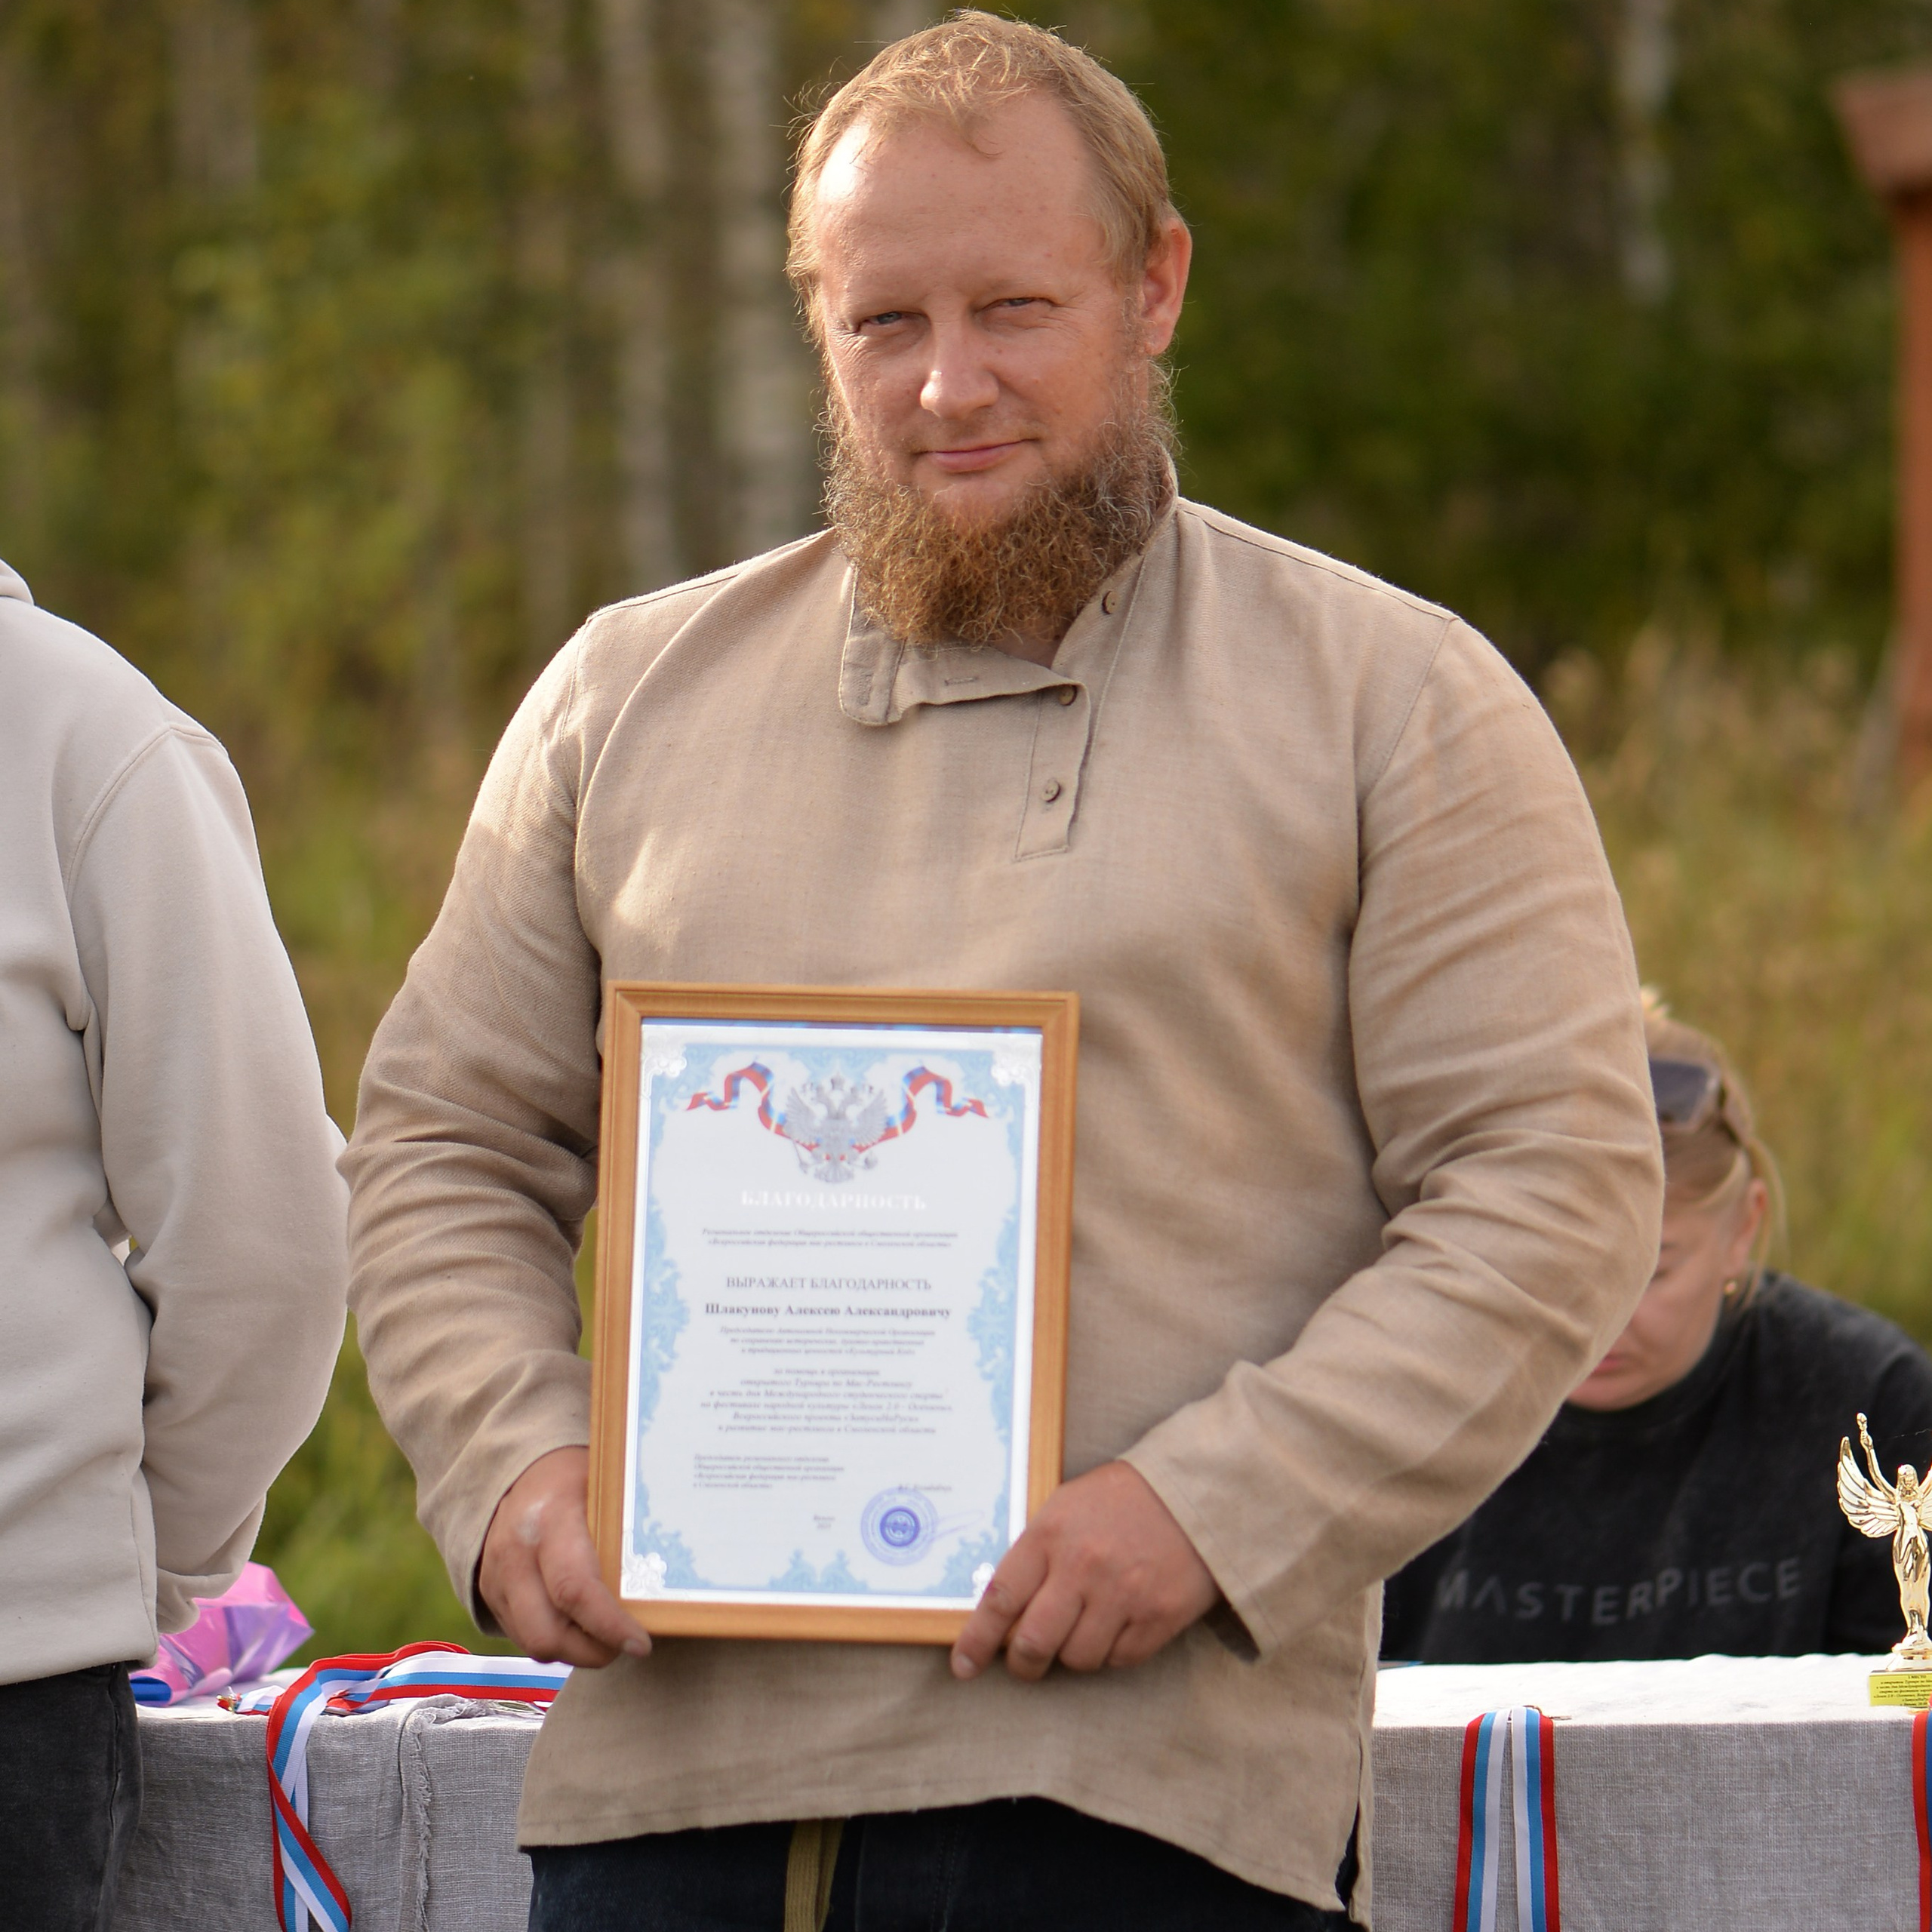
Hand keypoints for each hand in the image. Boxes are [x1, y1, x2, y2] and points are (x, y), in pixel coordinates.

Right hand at [476, 1446, 652, 1666]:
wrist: (518, 1470)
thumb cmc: (575, 1479)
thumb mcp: (605, 1489)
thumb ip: (625, 1532)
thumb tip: (667, 1581)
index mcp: (549, 1520)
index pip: (574, 1589)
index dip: (608, 1626)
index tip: (640, 1644)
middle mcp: (515, 1553)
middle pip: (546, 1632)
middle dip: (592, 1652)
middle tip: (624, 1644)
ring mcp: (495, 1578)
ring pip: (533, 1643)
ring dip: (574, 1651)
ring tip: (604, 1636)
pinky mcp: (489, 1594)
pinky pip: (521, 1637)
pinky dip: (555, 1641)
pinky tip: (578, 1625)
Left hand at [949, 1460, 1219, 1682]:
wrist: (1194, 1492)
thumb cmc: (1121, 1500)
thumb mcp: (1067, 1507)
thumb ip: (1036, 1553)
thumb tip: (1003, 1610)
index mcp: (1051, 1534)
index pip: (1001, 1598)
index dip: (976, 1640)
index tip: (962, 1666)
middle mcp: (1083, 1567)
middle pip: (1033, 1643)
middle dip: (1022, 1664)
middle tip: (1025, 1664)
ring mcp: (1123, 1594)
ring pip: (1077, 1658)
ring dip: (1074, 1653)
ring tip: (1086, 1626)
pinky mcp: (1158, 1616)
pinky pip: (1120, 1659)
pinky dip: (1114, 1651)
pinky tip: (1120, 1623)